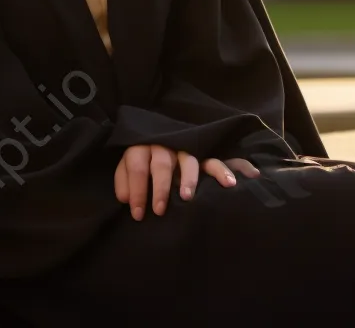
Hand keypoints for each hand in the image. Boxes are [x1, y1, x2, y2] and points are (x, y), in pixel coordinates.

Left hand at [113, 144, 260, 220]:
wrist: (155, 141)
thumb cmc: (140, 165)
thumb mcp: (126, 169)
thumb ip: (124, 183)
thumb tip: (125, 199)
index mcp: (141, 147)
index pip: (137, 166)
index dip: (136, 190)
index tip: (138, 214)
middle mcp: (163, 145)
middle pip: (161, 163)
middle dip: (160, 188)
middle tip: (160, 210)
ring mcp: (182, 149)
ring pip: (187, 160)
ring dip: (188, 179)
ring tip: (186, 197)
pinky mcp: (199, 155)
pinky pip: (212, 160)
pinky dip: (221, 171)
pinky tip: (230, 183)